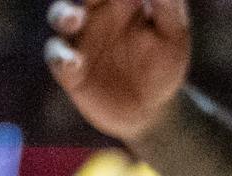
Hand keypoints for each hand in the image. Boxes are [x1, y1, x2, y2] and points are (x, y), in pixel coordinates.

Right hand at [45, 0, 191, 142]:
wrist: (155, 109)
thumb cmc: (165, 64)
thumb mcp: (174, 36)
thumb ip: (167, 6)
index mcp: (118, 1)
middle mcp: (93, 15)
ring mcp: (79, 41)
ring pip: (61, 18)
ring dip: (64, 15)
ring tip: (76, 18)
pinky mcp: (71, 70)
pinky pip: (58, 59)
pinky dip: (62, 58)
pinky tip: (75, 62)